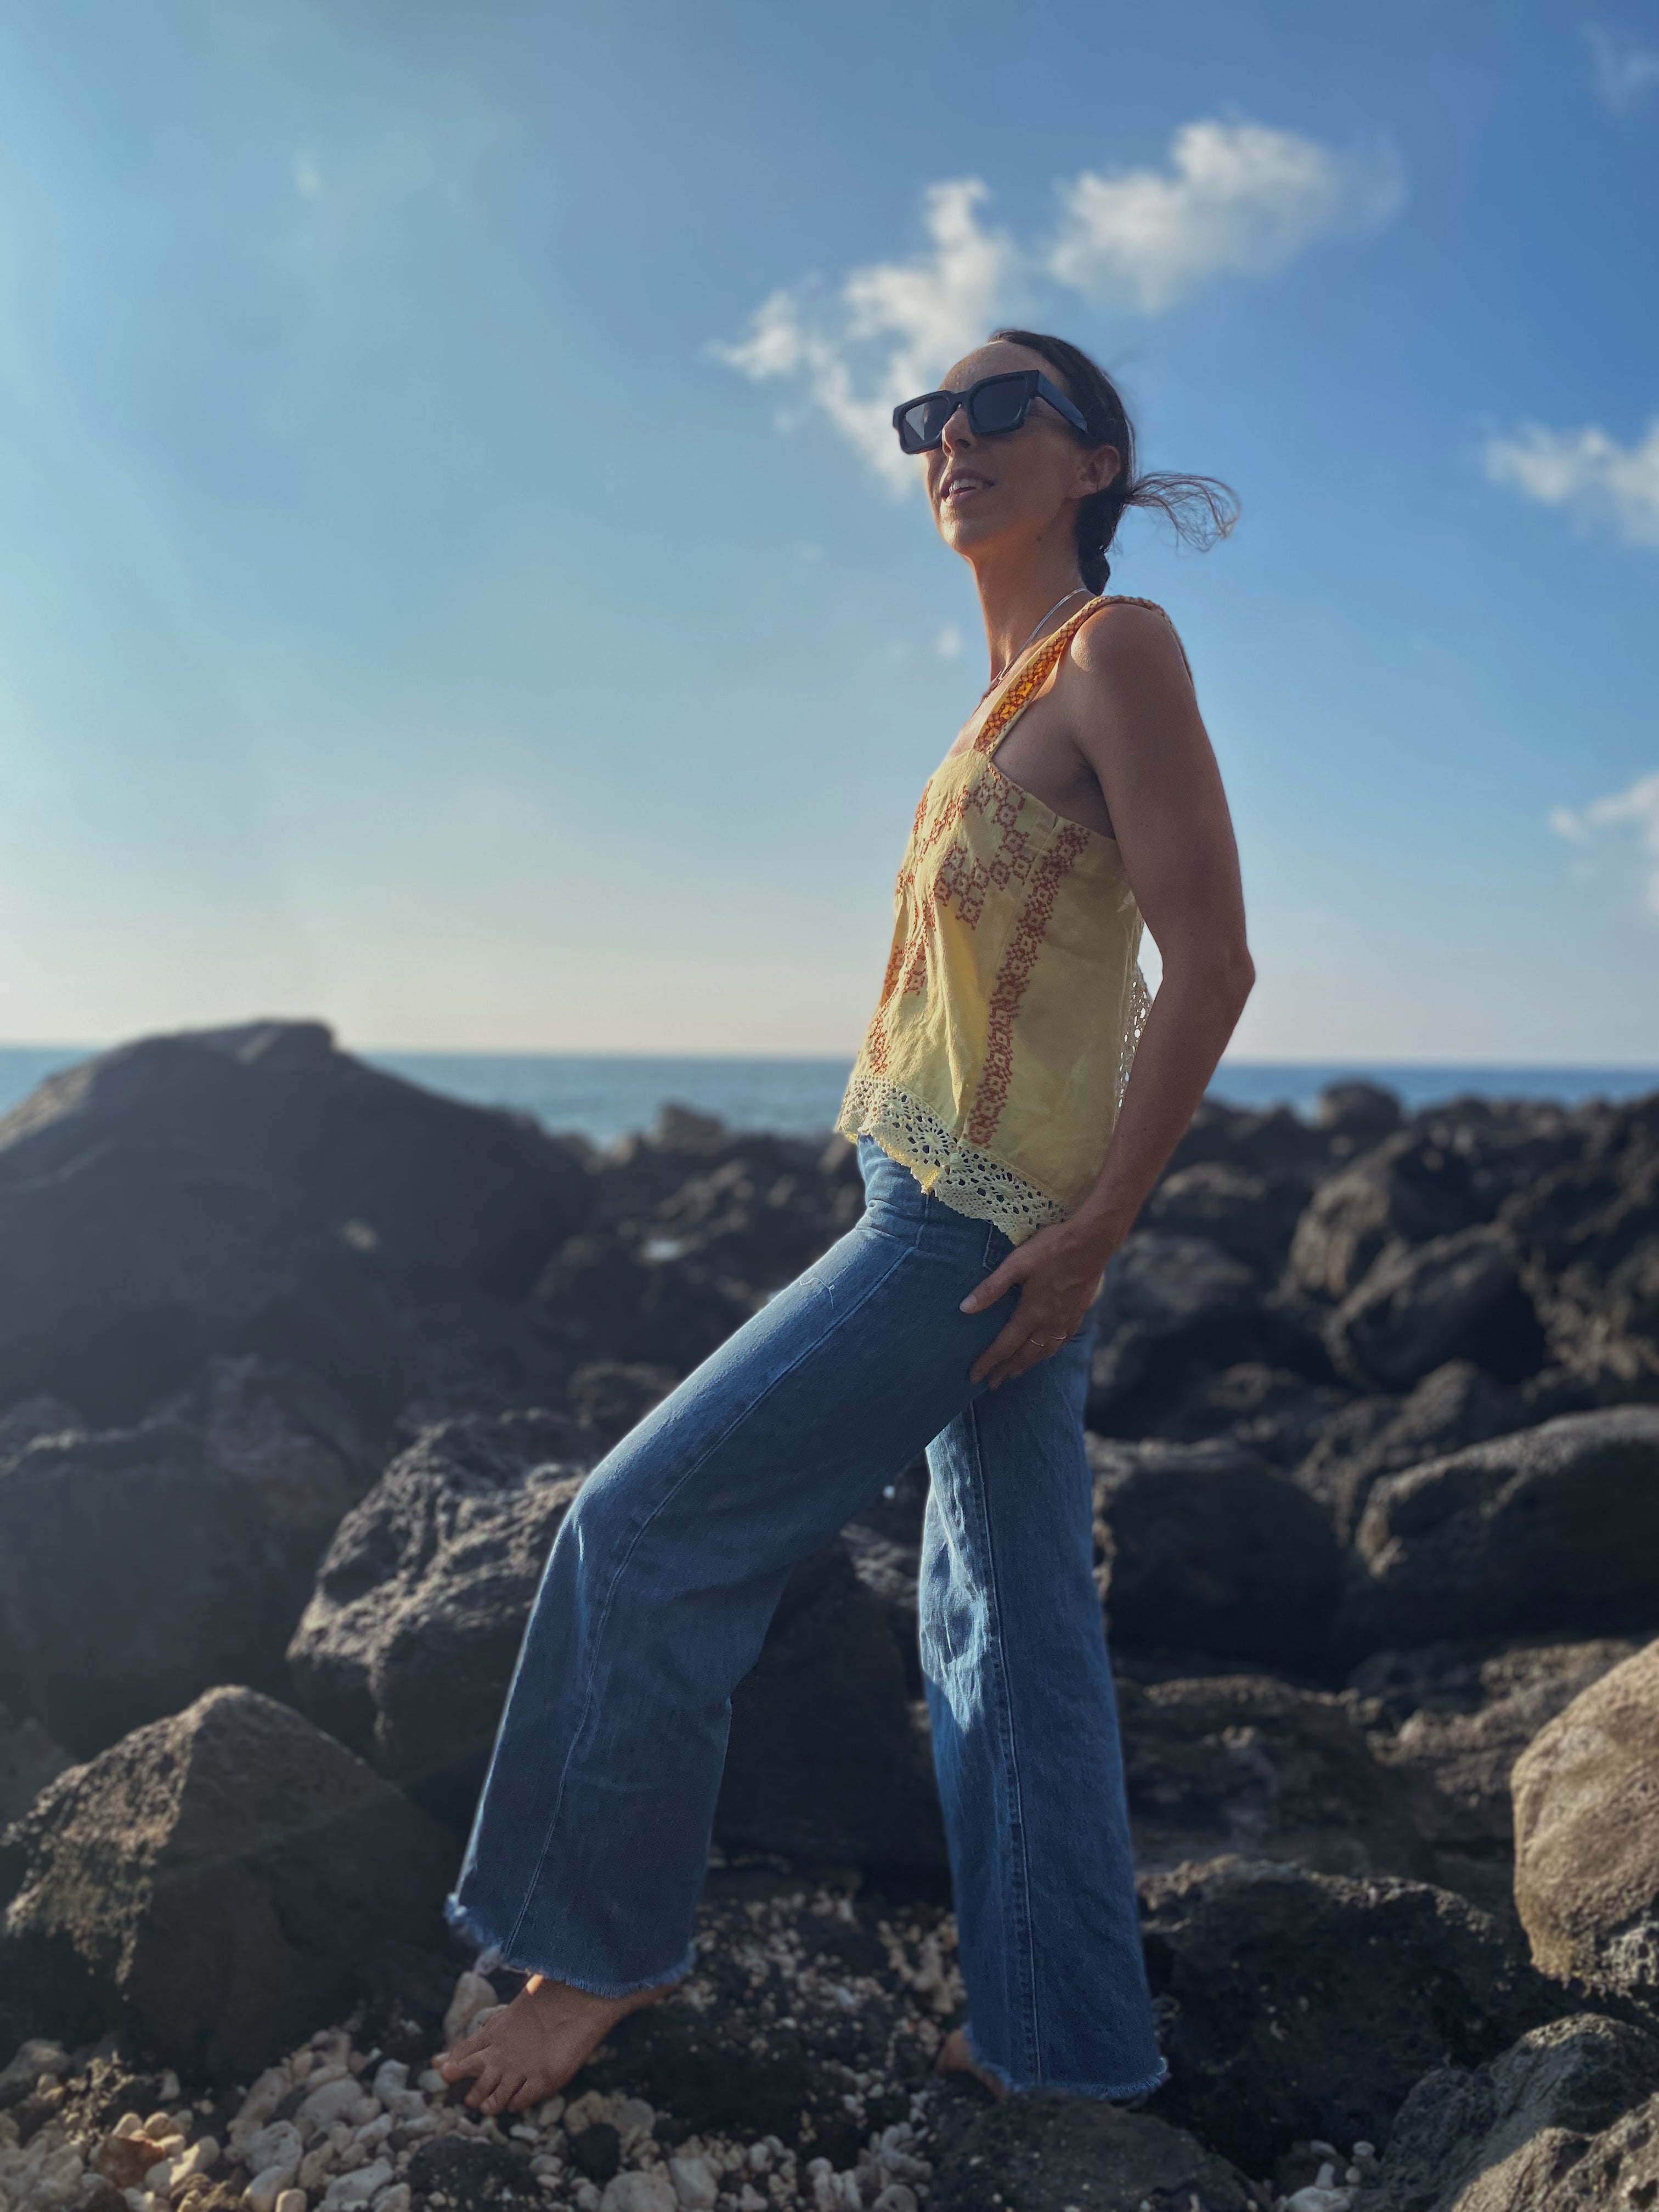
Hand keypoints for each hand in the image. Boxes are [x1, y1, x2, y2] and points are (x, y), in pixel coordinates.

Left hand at [959, 1216, 1118, 1387]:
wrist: (1093, 1242)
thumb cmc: (1053, 1249)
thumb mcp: (1016, 1263)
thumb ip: (991, 1288)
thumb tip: (965, 1308)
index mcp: (1032, 1313)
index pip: (1005, 1346)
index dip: (989, 1362)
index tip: (974, 1376)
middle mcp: (1049, 1323)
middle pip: (1024, 1355)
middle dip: (1006, 1370)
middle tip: (992, 1384)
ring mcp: (1066, 1320)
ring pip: (1044, 1352)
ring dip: (1026, 1365)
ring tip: (1014, 1373)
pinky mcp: (1078, 1313)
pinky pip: (1060, 1343)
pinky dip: (1047, 1354)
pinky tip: (1045, 1352)